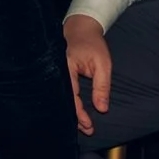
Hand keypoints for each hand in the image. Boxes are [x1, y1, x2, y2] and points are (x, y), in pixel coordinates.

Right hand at [63, 14, 111, 134]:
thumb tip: (102, 109)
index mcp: (65, 69)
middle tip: (88, 130)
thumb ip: (102, 86)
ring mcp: (55, 74)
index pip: (71, 97)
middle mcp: (57, 73)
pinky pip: (62, 92)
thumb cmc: (92, 44)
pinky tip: (76, 112)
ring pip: (62, 98)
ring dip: (72, 112)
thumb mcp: (102, 64)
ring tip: (84, 126)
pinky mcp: (58, 75)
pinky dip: (70, 103)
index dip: (79, 113)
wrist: (80, 28)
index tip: (89, 125)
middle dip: (75, 118)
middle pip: (63, 101)